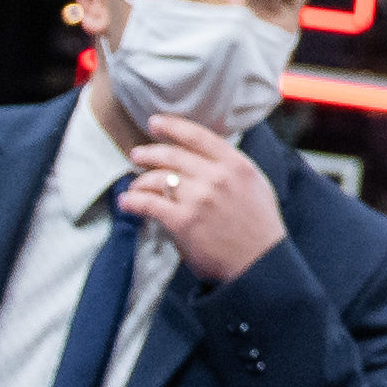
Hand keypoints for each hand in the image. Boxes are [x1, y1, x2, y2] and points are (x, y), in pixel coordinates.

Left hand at [132, 115, 286, 287]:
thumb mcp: (255, 185)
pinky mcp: (182, 221)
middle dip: (147, 153)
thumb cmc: (259, 226)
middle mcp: (217, 177)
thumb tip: (205, 155)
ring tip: (133, 186)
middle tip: (136, 155)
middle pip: (171, 155)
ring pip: (156, 178)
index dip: (172, 126)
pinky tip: (127, 202)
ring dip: (139, 181)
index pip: (197, 135)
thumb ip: (232, 167)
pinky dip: (132, 201)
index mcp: (236, 165)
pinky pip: (148, 204)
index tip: (155, 123)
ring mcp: (199, 198)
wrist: (260, 262)